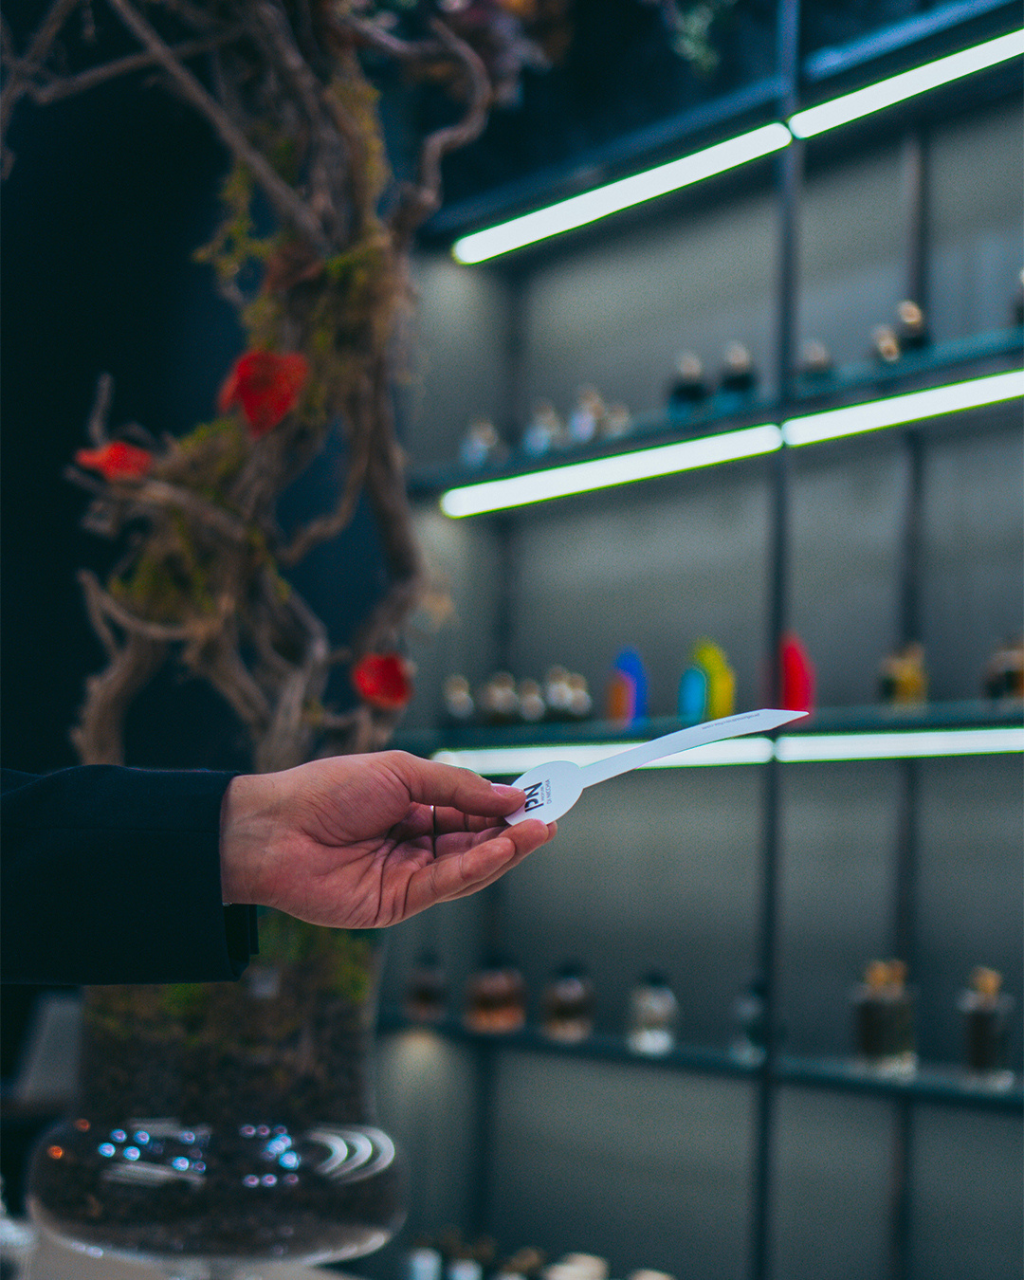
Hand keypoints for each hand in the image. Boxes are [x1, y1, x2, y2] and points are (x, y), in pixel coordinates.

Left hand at [219, 750, 555, 927]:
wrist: (273, 828)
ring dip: (506, 850)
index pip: (470, 812)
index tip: (541, 798)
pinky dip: (478, 867)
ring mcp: (406, 877)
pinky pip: (445, 886)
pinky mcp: (395, 905)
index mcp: (412, 811)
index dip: (504, 807)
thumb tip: (511, 798)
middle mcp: (413, 846)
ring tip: (540, 830)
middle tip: (552, 818)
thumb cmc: (327, 790)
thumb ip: (457, 788)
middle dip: (514, 831)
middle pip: (475, 843)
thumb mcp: (401, 773)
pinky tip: (504, 847)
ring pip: (468, 868)